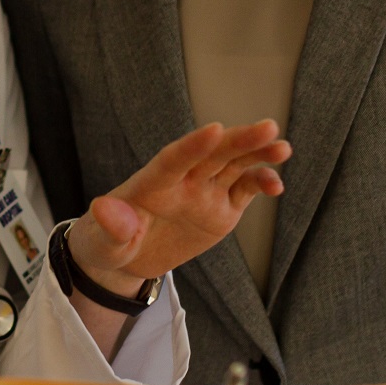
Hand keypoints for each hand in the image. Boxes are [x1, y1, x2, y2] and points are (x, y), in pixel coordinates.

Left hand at [66, 120, 289, 292]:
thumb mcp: (103, 241)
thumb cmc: (106, 243)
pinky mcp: (221, 208)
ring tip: (282, 147)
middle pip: (212, 154)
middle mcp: (181, 181)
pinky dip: (261, 183)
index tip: (214, 129)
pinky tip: (277, 185)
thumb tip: (104, 209)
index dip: (192, 145)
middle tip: (268, 127)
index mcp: (150, 184)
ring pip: (234, 165)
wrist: (124, 257)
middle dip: (239, 140)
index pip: (173, 160)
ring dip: (257, 154)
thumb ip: (111, 227)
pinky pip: (244, 190)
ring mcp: (203, 192)